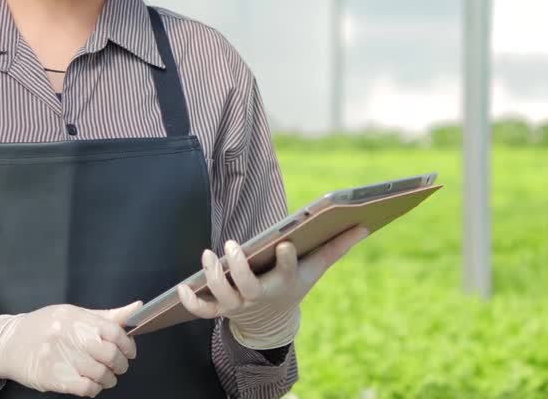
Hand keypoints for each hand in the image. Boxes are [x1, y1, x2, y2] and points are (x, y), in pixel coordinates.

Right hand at [0, 301, 140, 395]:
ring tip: (106, 377)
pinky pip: (84, 388)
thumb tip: (136, 309)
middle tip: (119, 366)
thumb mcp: (72, 314)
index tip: (130, 352)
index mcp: (75, 318)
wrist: (8, 343)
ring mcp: (59, 357)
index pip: (113, 331)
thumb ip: (105, 316)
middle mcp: (67, 336)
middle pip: (109, 354)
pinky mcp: (51, 377)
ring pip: (99, 374)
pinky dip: (94, 389)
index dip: (128, 344)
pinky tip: (91, 384)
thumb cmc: (43, 327)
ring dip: (108, 379)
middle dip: (120, 364)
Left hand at [177, 225, 368, 349]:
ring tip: (208, 255)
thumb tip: (364, 225)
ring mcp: (238, 305)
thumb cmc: (294, 285)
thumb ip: (336, 247)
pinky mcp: (221, 310)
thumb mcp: (315, 269)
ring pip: (223, 295)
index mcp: (284, 284)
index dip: (285, 260)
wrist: (273, 322)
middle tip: (232, 245)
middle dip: (238, 266)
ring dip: (213, 277)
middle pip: (247, 286)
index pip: (287, 272)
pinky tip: (183, 287)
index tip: (284, 244)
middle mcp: (259, 296)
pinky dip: (191, 301)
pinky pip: (203, 311)